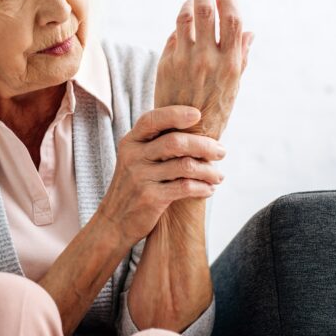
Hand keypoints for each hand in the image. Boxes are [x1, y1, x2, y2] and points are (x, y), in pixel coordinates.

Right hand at [98, 105, 225, 245]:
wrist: (114, 222)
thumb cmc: (133, 187)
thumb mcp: (135, 160)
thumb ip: (156, 144)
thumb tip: (197, 131)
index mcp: (130, 142)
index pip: (153, 119)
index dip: (176, 113)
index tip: (199, 115)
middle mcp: (133, 156)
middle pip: (175, 142)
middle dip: (204, 146)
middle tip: (221, 152)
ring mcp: (140, 177)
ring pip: (185, 166)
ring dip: (209, 170)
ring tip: (218, 176)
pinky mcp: (150, 198)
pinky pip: (185, 187)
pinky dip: (202, 187)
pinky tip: (208, 190)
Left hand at [155, 0, 253, 139]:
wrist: (185, 135)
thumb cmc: (215, 111)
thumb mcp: (234, 86)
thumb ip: (240, 56)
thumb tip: (249, 32)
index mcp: (230, 63)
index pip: (231, 20)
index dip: (228, 0)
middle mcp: (207, 59)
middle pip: (204, 10)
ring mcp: (184, 61)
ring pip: (183, 19)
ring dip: (186, 5)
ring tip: (189, 1)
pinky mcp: (165, 65)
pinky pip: (172, 37)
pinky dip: (178, 28)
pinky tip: (181, 27)